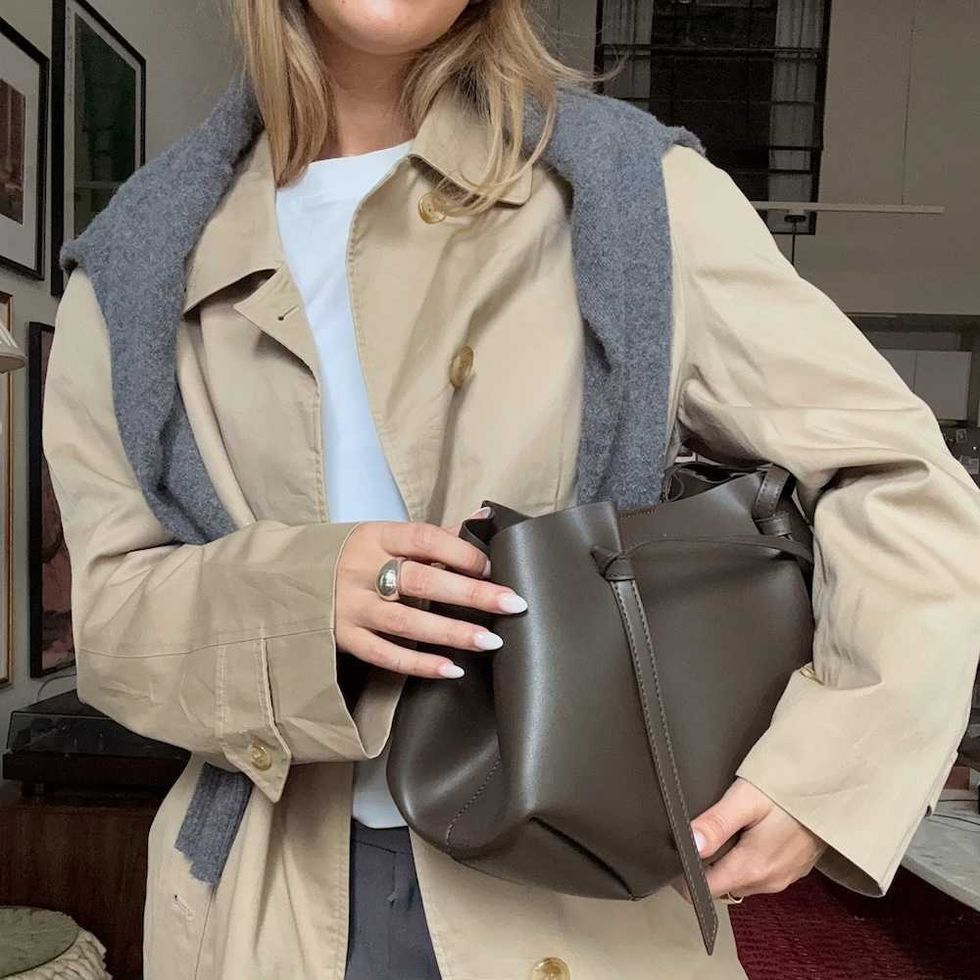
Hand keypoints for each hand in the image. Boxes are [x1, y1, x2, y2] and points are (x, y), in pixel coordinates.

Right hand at [335, 508, 526, 679]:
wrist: (285, 578)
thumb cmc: (351, 556)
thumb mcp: (384, 536)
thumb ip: (435, 534)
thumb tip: (484, 518)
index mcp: (375, 537)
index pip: (424, 539)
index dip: (461, 552)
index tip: (493, 567)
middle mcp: (362, 570)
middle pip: (421, 580)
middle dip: (470, 593)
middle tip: (511, 603)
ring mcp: (350, 607)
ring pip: (406, 621)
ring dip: (452, 632)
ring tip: (491, 640)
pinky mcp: (343, 638)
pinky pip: (386, 654)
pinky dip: (420, 663)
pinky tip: (452, 668)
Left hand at [672, 777, 827, 901]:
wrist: (837, 791)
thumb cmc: (789, 791)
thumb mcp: (747, 799)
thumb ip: (717, 823)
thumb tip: (688, 844)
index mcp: (752, 869)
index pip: (705, 889)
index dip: (685, 874)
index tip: (672, 853)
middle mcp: (768, 881)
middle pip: (722, 884)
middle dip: (703, 866)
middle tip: (692, 833)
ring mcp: (784, 876)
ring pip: (740, 878)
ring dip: (726, 861)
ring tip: (716, 829)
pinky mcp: (794, 867)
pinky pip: (759, 871)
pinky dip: (746, 857)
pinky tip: (744, 832)